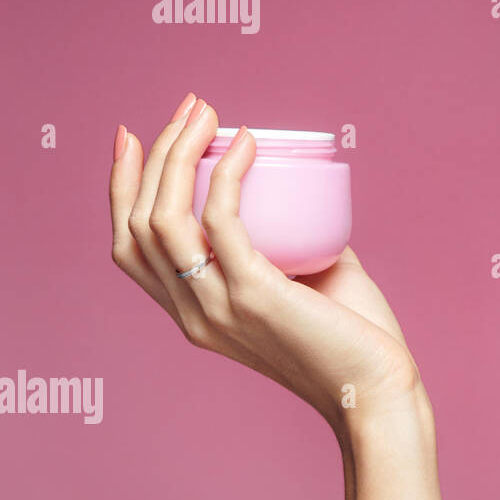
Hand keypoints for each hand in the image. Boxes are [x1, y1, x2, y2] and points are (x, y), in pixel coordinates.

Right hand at [109, 93, 421, 434]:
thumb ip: (295, 241)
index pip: (131, 246)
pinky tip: (246, 142)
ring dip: (180, 154)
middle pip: (137, 224)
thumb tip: (299, 194)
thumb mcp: (309, 281)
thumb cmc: (354, 339)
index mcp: (195, 314)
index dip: (122, 189)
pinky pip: (221, 220)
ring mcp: (217, 306)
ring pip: (165, 218)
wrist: (378, 391)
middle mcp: (192, 313)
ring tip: (207, 113)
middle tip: (189, 108)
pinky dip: (229, 173)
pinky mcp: (253, 295)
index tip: (137, 137)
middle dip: (155, 155)